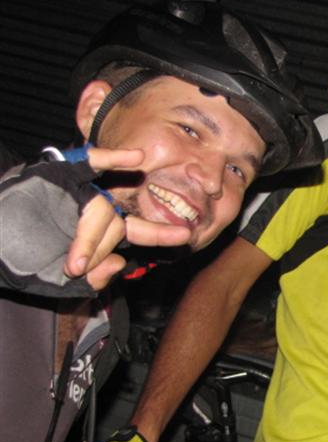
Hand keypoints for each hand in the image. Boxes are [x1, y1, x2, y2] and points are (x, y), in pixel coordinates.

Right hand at [63, 147, 191, 285]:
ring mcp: (81, 191)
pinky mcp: (63, 172)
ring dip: (87, 238)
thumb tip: (118, 262)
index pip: (139, 232)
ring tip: (71, 263)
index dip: (160, 235)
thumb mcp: (63, 283)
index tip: (186, 237)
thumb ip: (94, 279)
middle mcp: (98, 209)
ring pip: (100, 209)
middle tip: (75, 269)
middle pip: (116, 226)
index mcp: (104, 231)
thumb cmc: (27, 261)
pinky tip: (137, 157)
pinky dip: (114, 159)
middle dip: (97, 250)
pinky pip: (93, 162)